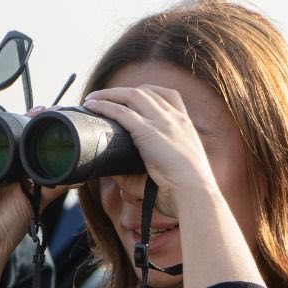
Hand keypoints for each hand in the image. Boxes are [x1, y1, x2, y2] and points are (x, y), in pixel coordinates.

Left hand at [82, 86, 218, 216]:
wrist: (196, 196)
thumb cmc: (183, 194)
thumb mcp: (165, 175)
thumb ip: (139, 171)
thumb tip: (112, 170)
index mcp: (186, 127)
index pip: (168, 96)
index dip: (147, 92)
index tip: (130, 96)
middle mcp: (176, 119)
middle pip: (147, 92)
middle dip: (122, 91)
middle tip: (102, 97)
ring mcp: (163, 123)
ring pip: (132, 96)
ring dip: (109, 94)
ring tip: (91, 98)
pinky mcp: (149, 132)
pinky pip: (122, 112)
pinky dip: (104, 106)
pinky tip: (92, 106)